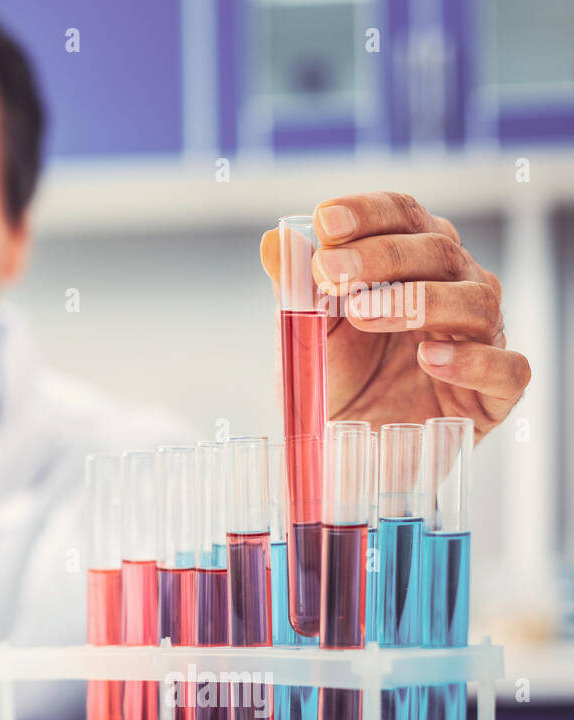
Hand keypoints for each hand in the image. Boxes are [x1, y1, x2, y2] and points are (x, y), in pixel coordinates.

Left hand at [260, 191, 530, 440]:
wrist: (353, 444)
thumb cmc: (340, 377)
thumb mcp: (307, 331)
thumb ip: (295, 287)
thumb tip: (275, 240)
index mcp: (414, 259)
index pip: (403, 215)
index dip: (367, 213)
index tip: (325, 220)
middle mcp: (457, 285)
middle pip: (436, 251)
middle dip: (379, 257)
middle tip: (329, 272)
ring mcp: (483, 336)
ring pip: (474, 301)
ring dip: (416, 302)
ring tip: (362, 314)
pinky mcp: (497, 391)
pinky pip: (505, 368)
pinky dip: (471, 361)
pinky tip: (428, 358)